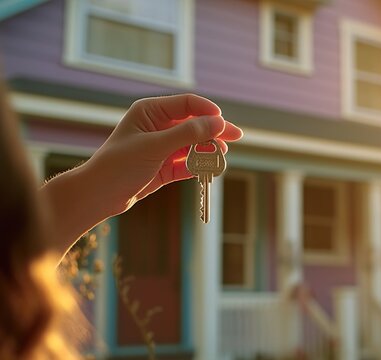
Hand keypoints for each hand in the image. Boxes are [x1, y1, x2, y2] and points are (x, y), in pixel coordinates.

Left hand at [40, 94, 242, 253]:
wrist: (98, 196)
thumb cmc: (119, 165)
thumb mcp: (155, 146)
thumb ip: (188, 134)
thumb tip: (218, 123)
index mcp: (151, 111)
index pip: (187, 104)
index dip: (207, 111)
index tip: (224, 124)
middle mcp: (158, 126)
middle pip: (195, 124)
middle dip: (214, 131)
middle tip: (236, 137)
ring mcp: (162, 147)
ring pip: (194, 144)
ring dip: (208, 150)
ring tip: (221, 157)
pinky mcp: (165, 167)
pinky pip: (188, 163)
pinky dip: (199, 166)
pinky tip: (209, 170)